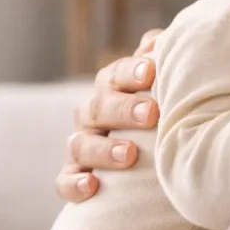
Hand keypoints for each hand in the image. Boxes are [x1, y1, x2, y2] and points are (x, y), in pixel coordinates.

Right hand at [55, 30, 162, 202]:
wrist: (159, 156)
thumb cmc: (165, 110)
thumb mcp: (164, 83)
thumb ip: (160, 58)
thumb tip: (159, 42)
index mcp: (113, 87)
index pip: (115, 74)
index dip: (131, 72)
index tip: (151, 72)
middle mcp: (94, 114)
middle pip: (99, 107)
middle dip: (124, 109)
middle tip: (151, 113)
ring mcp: (82, 146)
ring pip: (80, 144)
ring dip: (103, 149)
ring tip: (129, 154)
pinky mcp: (74, 177)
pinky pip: (64, 182)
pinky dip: (74, 184)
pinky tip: (92, 187)